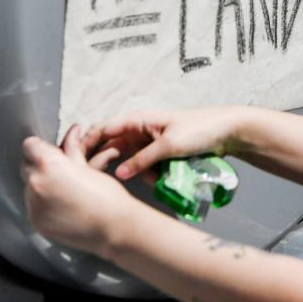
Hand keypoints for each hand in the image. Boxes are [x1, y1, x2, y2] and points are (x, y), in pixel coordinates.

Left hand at [21, 125, 139, 256]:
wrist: (113, 226)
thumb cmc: (106, 196)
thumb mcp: (88, 166)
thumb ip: (72, 149)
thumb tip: (71, 134)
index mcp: (48, 164)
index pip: (29, 146)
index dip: (40, 147)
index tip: (49, 152)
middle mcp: (36, 183)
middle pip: (26, 166)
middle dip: (39, 166)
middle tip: (60, 171)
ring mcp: (34, 205)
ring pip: (29, 188)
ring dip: (41, 186)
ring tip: (64, 191)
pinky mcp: (36, 222)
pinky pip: (33, 206)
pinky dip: (43, 204)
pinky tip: (63, 205)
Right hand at [81, 106, 250, 180]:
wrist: (228, 131)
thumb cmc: (199, 130)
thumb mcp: (168, 145)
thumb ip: (142, 160)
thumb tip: (118, 174)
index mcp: (138, 120)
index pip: (104, 129)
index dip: (87, 143)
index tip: (75, 160)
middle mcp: (140, 130)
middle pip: (112, 146)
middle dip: (106, 162)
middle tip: (96, 180)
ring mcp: (149, 142)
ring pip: (129, 160)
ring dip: (134, 171)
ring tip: (149, 179)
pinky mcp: (160, 153)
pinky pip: (145, 166)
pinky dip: (148, 173)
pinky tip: (158, 179)